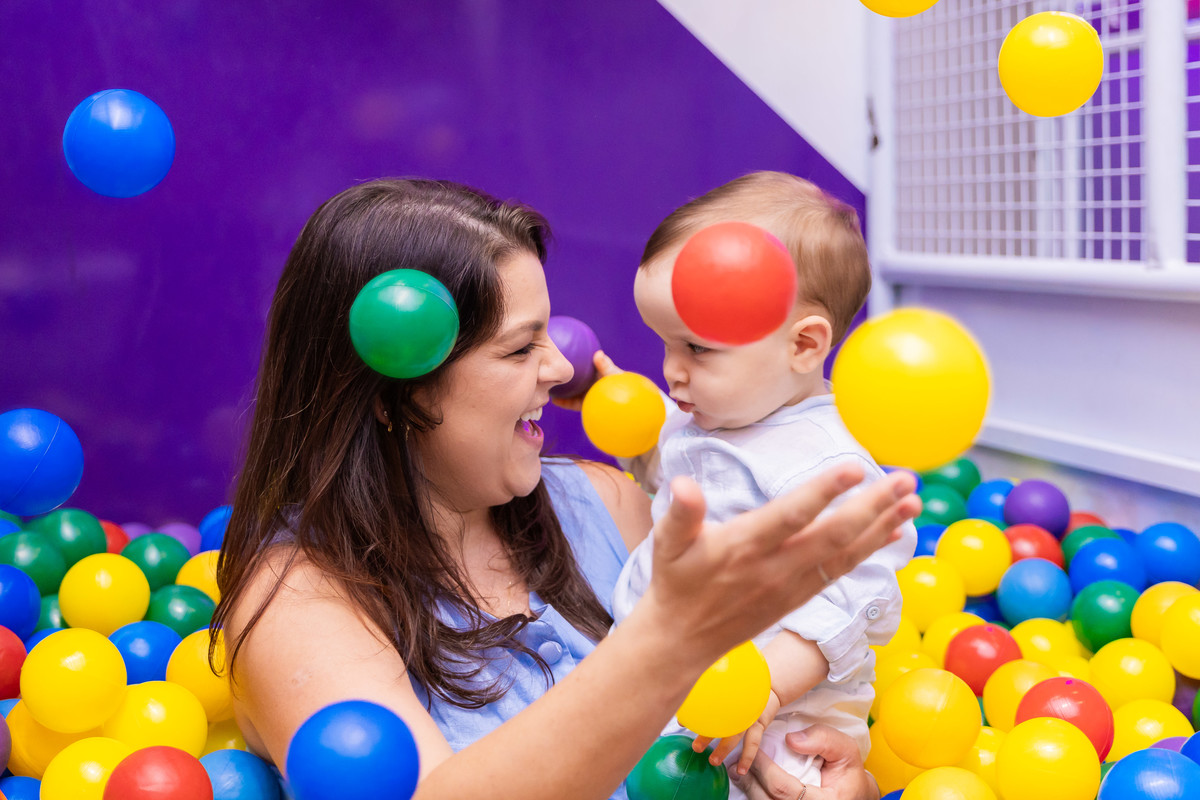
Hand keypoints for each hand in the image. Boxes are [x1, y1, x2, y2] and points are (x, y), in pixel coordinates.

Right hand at [550, 350, 621, 410]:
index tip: (561, 353)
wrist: (625, 407)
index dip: (572, 357)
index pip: (582, 362)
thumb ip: (605, 366)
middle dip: (562, 373)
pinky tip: (555, 400)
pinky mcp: (585, 405)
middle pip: (573, 376)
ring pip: (570, 390)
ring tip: (547, 385)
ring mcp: (586, 393)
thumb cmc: (623, 386)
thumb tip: (598, 353)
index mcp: (595, 372)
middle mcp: (589, 382)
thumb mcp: (614, 374)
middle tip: (549, 368)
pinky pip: (572, 403)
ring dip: (559, 388)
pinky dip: (564, 402)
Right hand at [637, 465, 919, 669]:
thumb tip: (682, 484)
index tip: (854, 468)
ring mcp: (792, 584)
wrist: (683, 639)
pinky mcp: (801, 595)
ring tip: (912, 500)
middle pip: (833, 535)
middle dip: (872, 507)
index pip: (790, 516)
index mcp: (744, 546)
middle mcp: (775, 567)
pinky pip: (842, 569)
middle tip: (905, 480)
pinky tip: (894, 530)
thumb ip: (680, 512)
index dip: (823, 492)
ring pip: (846, 553)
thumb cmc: (675, 581)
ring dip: (882, 526)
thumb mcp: (666, 544)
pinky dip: (870, 548)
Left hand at [691, 690, 781, 775]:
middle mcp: (737, 705)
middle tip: (695, 747)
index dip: (695, 712)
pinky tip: (741, 770)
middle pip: (721, 720)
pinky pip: (754, 742)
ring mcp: (749, 714)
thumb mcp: (727, 692)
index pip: (708, 702)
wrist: (768, 689)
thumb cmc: (741, 694)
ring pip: (736, 733)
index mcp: (727, 696)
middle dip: (707, 734)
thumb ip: (708, 701)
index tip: (681, 720)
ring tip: (714, 761)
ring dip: (724, 748)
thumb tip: (683, 716)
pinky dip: (747, 757)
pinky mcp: (759, 723)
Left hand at [735, 725, 879, 799]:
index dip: (763, 768)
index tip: (754, 750)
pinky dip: (756, 794)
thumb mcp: (845, 750)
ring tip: (738, 771)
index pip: (782, 789)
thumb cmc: (848, 772)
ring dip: (748, 788)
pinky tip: (750, 782)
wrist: (854, 794)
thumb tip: (791, 740)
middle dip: (749, 780)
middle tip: (737, 761)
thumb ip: (823, 740)